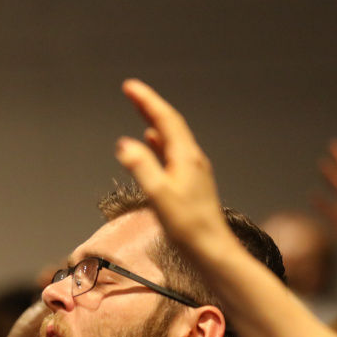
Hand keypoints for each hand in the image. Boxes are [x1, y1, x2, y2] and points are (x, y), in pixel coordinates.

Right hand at [114, 79, 236, 258]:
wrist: (211, 249)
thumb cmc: (187, 225)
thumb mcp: (159, 195)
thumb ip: (142, 166)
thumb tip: (124, 143)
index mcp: (186, 156)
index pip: (164, 119)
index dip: (147, 100)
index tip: (129, 86)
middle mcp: (192, 158)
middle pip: (170, 124)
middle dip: (150, 106)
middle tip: (131, 93)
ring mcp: (193, 170)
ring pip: (172, 137)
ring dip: (154, 122)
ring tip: (139, 111)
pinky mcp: (191, 183)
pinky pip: (173, 152)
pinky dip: (159, 142)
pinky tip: (152, 143)